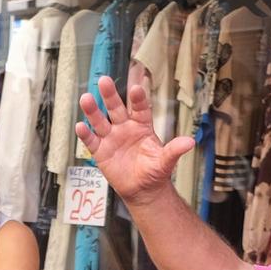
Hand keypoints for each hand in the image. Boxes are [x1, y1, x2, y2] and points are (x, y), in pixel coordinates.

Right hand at [75, 67, 193, 200]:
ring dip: (93, 110)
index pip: (140, 108)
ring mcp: (111, 138)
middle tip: (104, 80)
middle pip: (116, 108)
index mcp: (142, 126)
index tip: (136, 88)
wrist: (142, 189)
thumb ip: (174, 150)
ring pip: (100, 121)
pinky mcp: (100, 151)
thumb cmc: (154, 171)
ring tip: (86, 98)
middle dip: (110, 95)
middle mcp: (125, 128)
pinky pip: (91, 141)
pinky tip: (80, 126)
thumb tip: (190, 142)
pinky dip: (86, 134)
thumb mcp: (165, 161)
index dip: (138, 99)